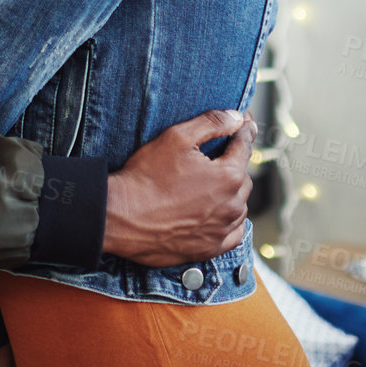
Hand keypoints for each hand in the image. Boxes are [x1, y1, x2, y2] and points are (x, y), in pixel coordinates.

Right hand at [102, 110, 256, 266]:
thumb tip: (236, 117)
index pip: (245, 147)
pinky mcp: (209, 248)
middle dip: (234, 163)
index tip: (244, 124)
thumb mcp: (176, 138)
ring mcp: (221, 230)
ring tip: (211, 185)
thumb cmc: (146, 177)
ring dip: (231, 193)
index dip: (244, 130)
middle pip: (244, 177)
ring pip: (239, 205)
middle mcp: (232, 205)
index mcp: (228, 176)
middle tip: (218, 155)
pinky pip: (233, 233)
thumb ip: (211, 124)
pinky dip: (229, 221)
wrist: (121, 217)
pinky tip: (216, 213)